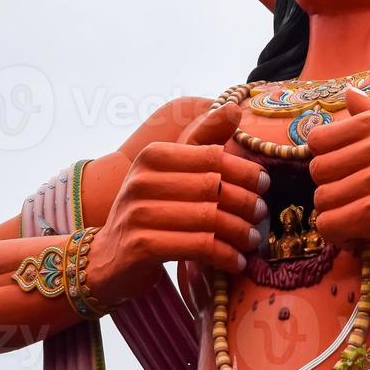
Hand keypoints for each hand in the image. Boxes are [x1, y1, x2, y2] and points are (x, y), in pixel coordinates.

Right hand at [87, 103, 268, 306]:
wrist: (104, 260)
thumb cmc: (148, 211)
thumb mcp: (170, 172)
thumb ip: (203, 141)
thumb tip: (236, 108)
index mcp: (153, 155)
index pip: (212, 157)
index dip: (244, 170)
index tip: (265, 185)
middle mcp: (142, 180)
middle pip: (213, 188)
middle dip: (245, 203)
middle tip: (262, 215)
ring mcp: (138, 213)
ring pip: (209, 219)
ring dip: (239, 231)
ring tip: (253, 240)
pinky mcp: (141, 246)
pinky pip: (198, 247)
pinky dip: (224, 255)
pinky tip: (236, 261)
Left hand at [308, 89, 369, 249]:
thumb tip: (347, 92)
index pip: (318, 139)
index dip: (326, 160)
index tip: (343, 174)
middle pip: (317, 171)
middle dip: (331, 189)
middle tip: (352, 200)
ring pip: (321, 200)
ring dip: (336, 215)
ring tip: (357, 219)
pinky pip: (329, 224)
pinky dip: (338, 236)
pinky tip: (357, 237)